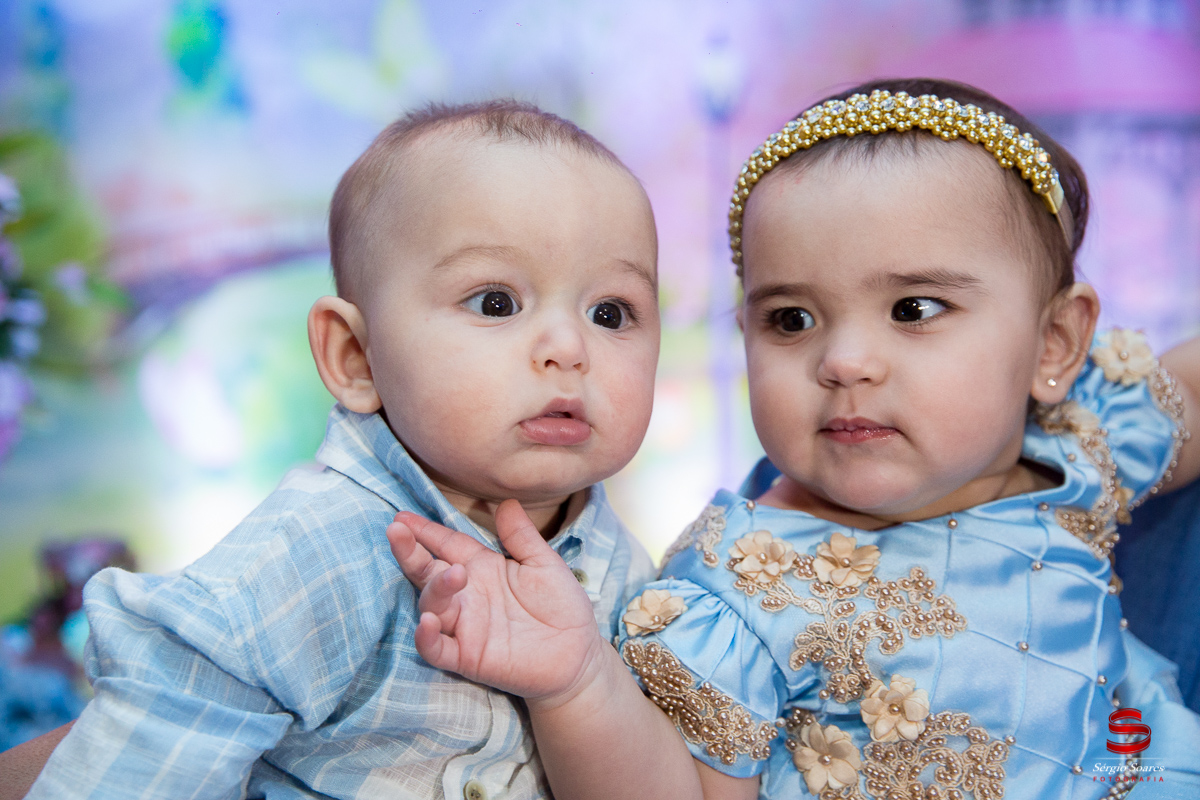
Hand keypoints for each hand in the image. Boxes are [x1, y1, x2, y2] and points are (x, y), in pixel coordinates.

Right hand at [386, 500, 606, 704]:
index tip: (402, 516)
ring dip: (435, 588)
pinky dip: (427, 637)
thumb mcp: (544, 564)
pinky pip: (437, 648)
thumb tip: (507, 502)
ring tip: (451, 572)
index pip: (448, 545)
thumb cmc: (561, 606)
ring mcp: (464, 626)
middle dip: (409, 551)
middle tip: (395, 530)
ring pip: (432, 605)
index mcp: (482, 569)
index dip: (426, 531)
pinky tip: (427, 621)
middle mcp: (467, 595)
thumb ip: (521, 536)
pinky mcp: (467, 657)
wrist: (579, 654)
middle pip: (428, 571)